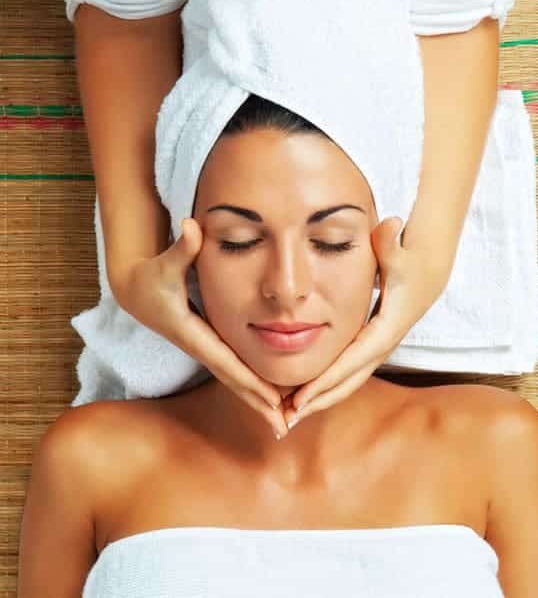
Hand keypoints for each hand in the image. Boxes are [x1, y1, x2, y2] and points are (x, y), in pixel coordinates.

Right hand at [115, 218, 288, 437]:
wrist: (135, 292)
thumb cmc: (151, 277)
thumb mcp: (165, 263)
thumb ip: (181, 248)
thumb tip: (191, 226)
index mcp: (194, 333)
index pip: (228, 363)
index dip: (251, 382)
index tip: (273, 402)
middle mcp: (202, 346)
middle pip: (235, 381)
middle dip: (259, 404)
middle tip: (285, 428)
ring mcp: (207, 348)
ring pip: (236, 379)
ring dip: (258, 400)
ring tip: (283, 420)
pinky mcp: (209, 344)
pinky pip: (235, 369)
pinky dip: (251, 385)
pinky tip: (270, 395)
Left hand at [281, 216, 449, 431]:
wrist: (428, 268)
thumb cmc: (410, 258)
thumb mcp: (401, 249)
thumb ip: (392, 241)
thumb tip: (391, 225)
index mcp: (386, 327)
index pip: (352, 361)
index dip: (326, 381)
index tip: (299, 398)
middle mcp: (381, 343)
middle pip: (348, 381)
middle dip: (318, 400)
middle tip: (287, 418)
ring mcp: (377, 345)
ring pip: (348, 380)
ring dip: (321, 397)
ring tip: (290, 412)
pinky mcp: (371, 343)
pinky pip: (348, 370)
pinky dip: (328, 384)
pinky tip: (307, 391)